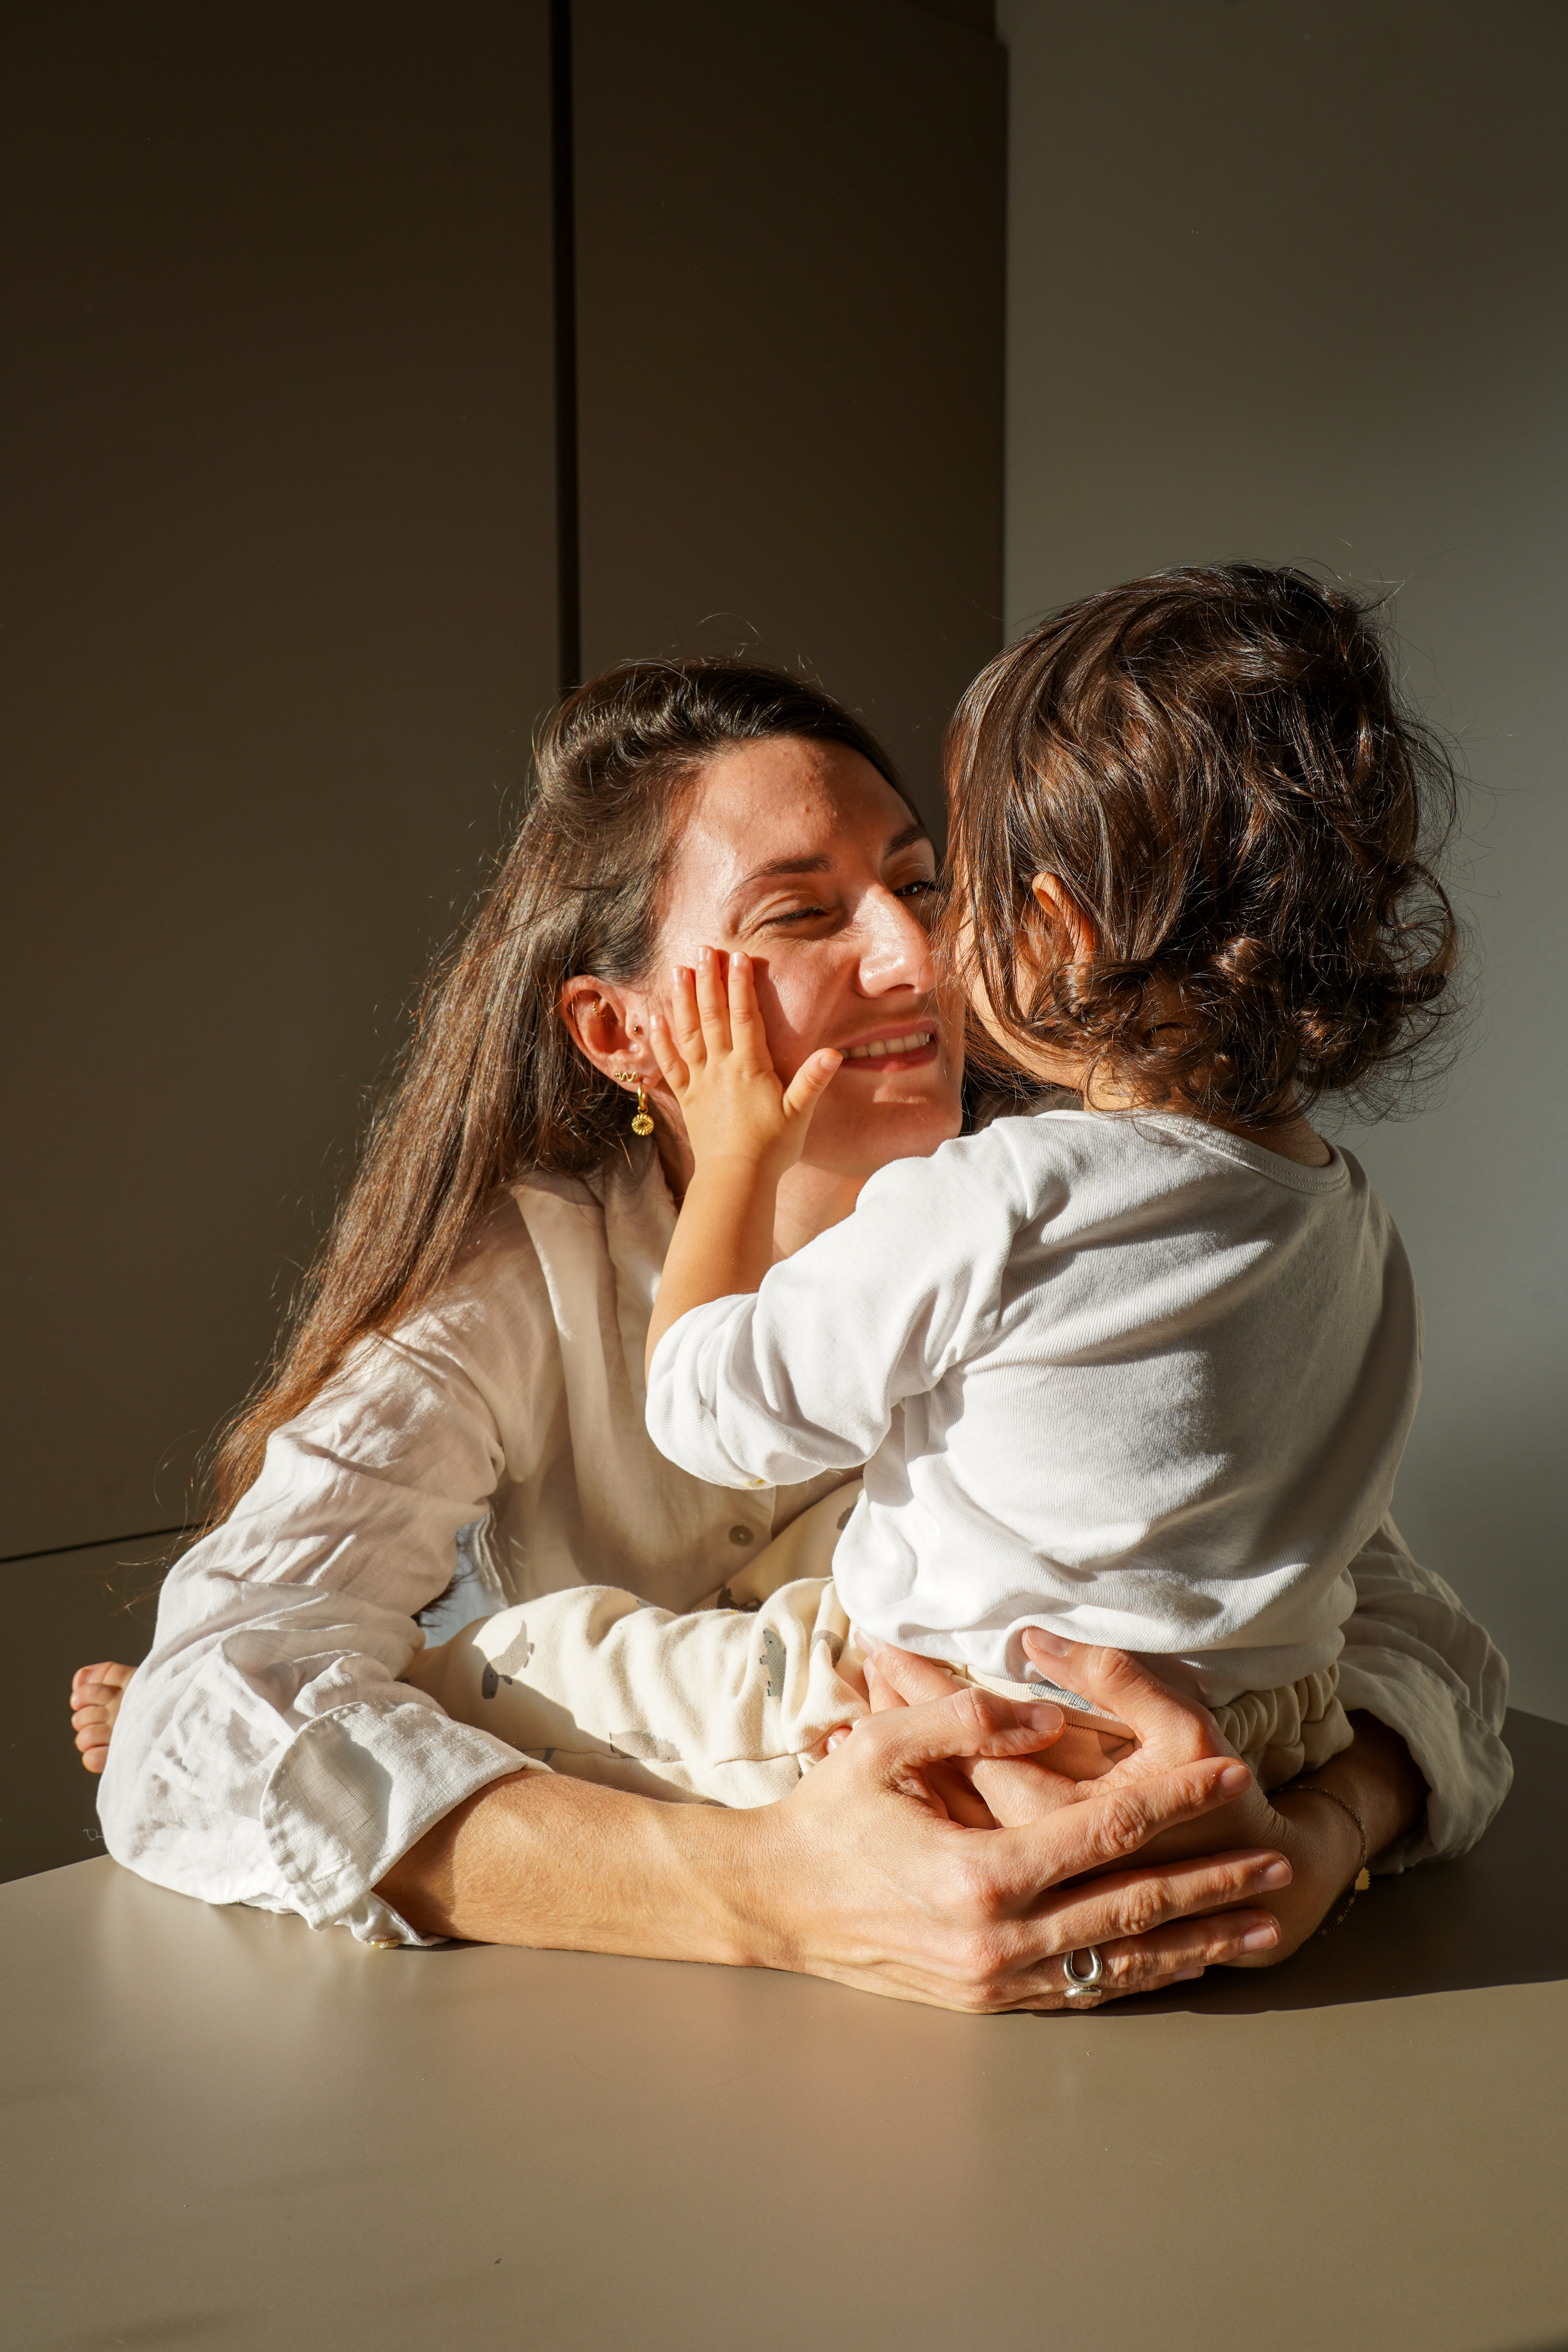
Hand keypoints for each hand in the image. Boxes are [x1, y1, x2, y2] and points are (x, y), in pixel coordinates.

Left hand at [647, 946, 840, 1182]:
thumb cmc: (772, 1148)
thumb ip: (813, 1081)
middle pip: (712, 1015)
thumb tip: (834, 1053)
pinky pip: (670, 1064)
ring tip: (678, 971)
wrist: (735, 1179)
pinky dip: (661, 1041)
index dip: (740, 985)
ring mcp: (700, 1082)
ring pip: (688, 1032)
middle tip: (704, 950)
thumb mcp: (799, 1114)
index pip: (744, 1017)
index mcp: (749, 1067)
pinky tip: (655, 1019)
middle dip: (709, 980)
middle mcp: (720, 1068)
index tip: (737, 957)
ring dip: (683, 1000)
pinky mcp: (686, 1099)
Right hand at [864, 1634, 1421, 1967]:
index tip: (1231, 1770)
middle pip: (1133, 1905)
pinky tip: (1182, 1964)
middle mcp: (995, 1938)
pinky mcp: (986, 2000)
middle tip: (1277, 1861)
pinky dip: (1142, 1977)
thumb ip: (965, 1722)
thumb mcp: (882, 1749)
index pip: (1106, 1831)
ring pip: (1121, 1962)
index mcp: (976, 1873)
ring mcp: (993, 1979)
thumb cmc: (825, 1817)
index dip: (1176, 1798)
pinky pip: (1084, 1992)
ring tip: (1260, 1924)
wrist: (772, 1902)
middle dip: (1213, 1881)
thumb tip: (1045, 1716)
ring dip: (1196, 1941)